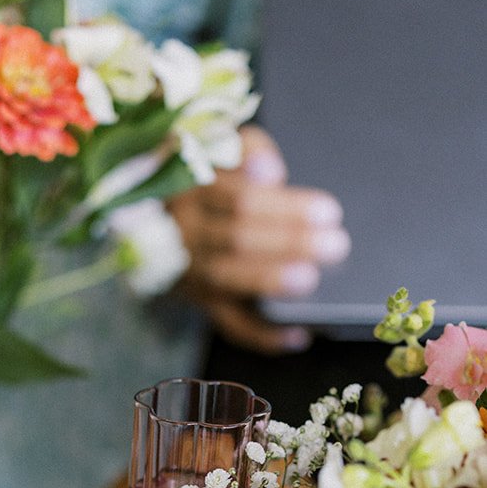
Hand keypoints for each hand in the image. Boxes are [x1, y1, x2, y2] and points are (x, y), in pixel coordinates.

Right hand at [169, 125, 350, 353]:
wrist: (152, 222)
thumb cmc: (202, 181)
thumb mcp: (218, 150)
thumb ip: (248, 151)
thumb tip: (272, 172)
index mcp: (193, 190)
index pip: (239, 198)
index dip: (283, 206)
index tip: (327, 211)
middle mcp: (186, 233)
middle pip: (237, 238)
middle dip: (289, 242)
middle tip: (335, 244)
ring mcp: (191, 272)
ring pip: (228, 278)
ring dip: (271, 280)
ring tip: (310, 279)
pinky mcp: (201, 303)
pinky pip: (229, 325)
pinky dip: (263, 336)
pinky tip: (297, 336)